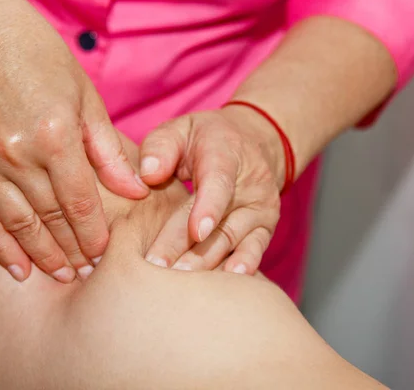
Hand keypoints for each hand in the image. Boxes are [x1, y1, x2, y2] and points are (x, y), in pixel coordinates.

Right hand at [0, 0, 148, 282]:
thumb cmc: (44, 61)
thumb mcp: (88, 100)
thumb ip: (109, 151)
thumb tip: (137, 190)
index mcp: (55, 136)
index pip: (79, 201)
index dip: (93, 233)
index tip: (103, 254)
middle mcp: (17, 154)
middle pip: (50, 218)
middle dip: (71, 250)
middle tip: (87, 273)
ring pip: (18, 224)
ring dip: (41, 255)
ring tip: (61, 276)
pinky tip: (17, 269)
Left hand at [139, 105, 282, 274]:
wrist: (254, 144)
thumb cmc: (205, 139)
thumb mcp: (181, 129)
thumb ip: (161, 146)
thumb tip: (147, 174)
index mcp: (226, 155)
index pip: (219, 183)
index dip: (208, 208)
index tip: (195, 232)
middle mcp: (251, 184)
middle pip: (221, 221)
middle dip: (190, 248)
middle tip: (159, 269)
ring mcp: (262, 209)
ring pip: (234, 241)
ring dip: (208, 264)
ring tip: (180, 285)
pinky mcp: (265, 228)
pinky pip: (254, 251)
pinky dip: (241, 268)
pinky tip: (227, 285)